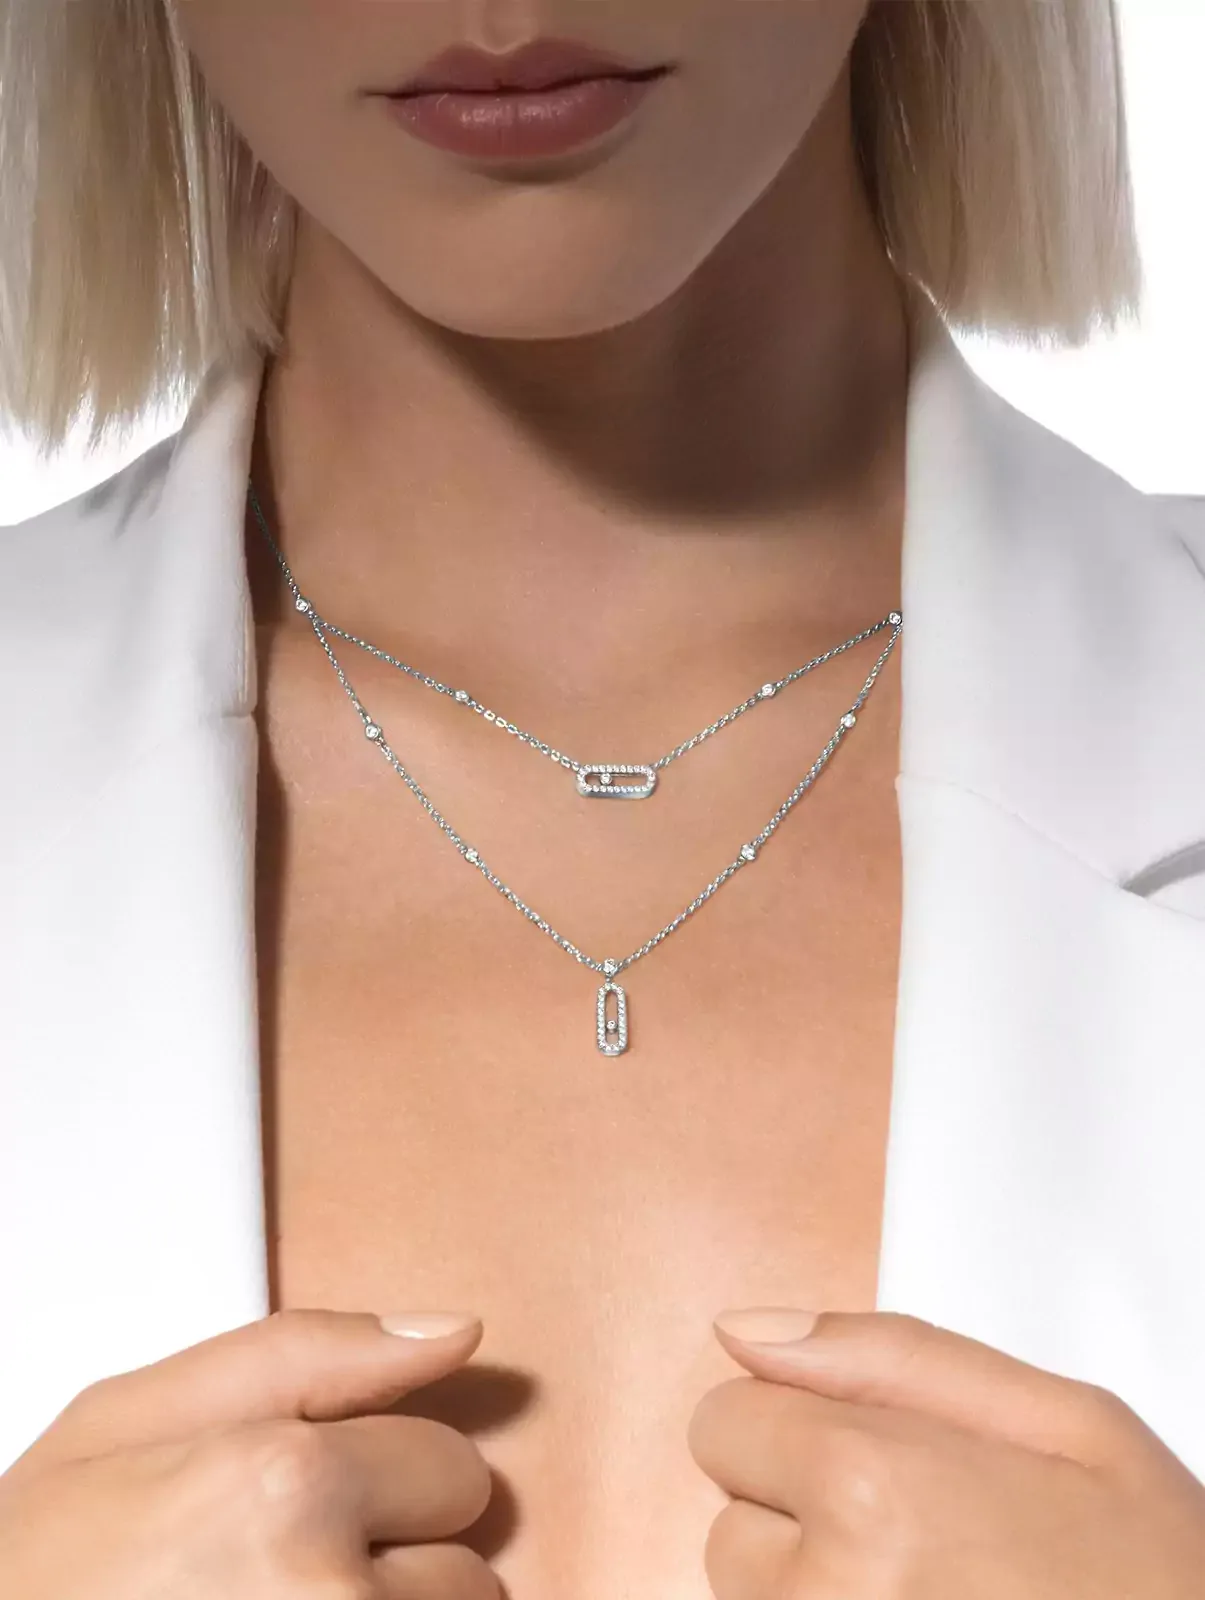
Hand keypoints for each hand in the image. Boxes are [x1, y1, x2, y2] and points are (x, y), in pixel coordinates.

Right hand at [0, 1308, 497, 1598]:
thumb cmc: (32, 1571)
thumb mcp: (130, 1418)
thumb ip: (310, 1353)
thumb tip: (456, 1332)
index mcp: (286, 1489)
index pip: (455, 1467)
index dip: (379, 1482)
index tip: (302, 1510)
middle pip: (471, 1567)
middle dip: (394, 1564)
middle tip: (279, 1580)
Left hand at [688, 1306, 1204, 1596]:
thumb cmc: (1157, 1576)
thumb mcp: (1064, 1421)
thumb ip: (886, 1355)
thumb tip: (743, 1328)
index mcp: (870, 1489)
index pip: (723, 1420)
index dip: (803, 1429)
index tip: (879, 1461)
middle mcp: (823, 1597)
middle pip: (730, 1517)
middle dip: (802, 1513)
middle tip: (923, 1539)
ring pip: (751, 1599)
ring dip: (814, 1588)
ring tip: (933, 1593)